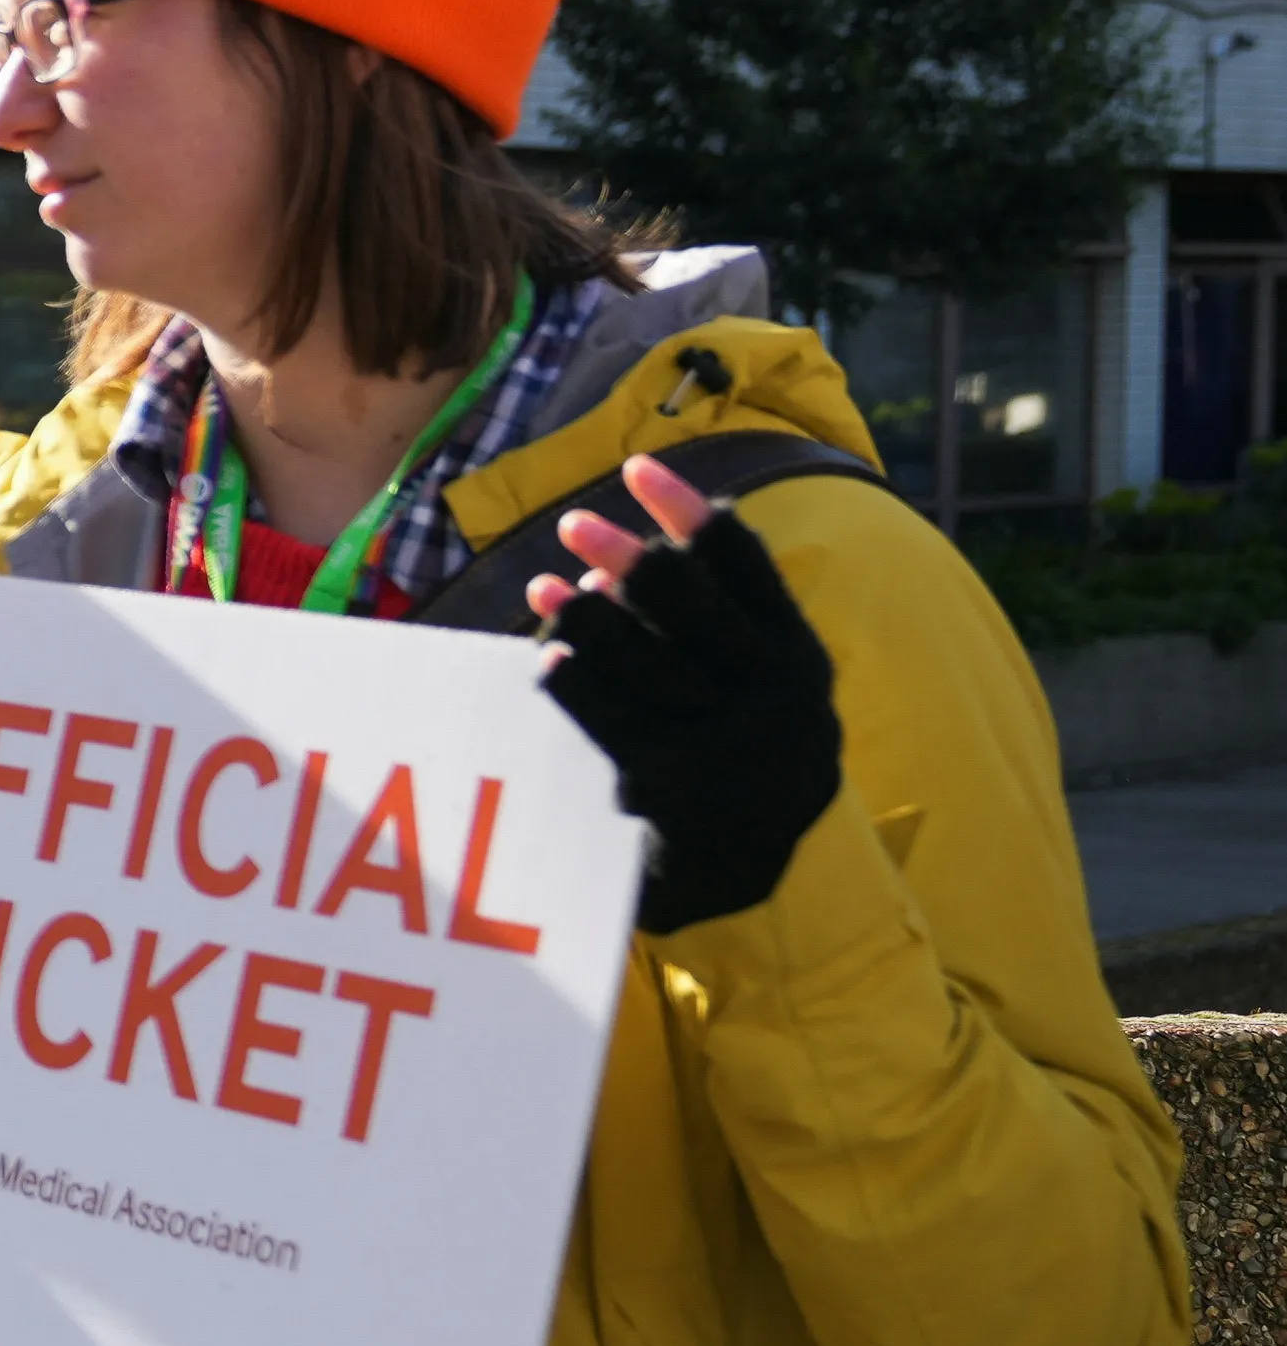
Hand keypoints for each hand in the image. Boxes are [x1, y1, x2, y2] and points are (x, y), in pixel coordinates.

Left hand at [520, 451, 843, 932]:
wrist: (753, 878)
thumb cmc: (741, 755)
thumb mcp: (759, 686)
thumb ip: (718, 621)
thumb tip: (611, 561)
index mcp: (799, 658)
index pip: (744, 561)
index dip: (686, 508)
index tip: (637, 466)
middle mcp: (774, 695)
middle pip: (685, 597)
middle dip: (625, 552)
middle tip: (574, 524)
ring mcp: (723, 741)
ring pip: (632, 650)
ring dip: (581, 612)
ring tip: (546, 592)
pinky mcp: (667, 783)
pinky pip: (596, 711)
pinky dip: (566, 674)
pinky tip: (547, 657)